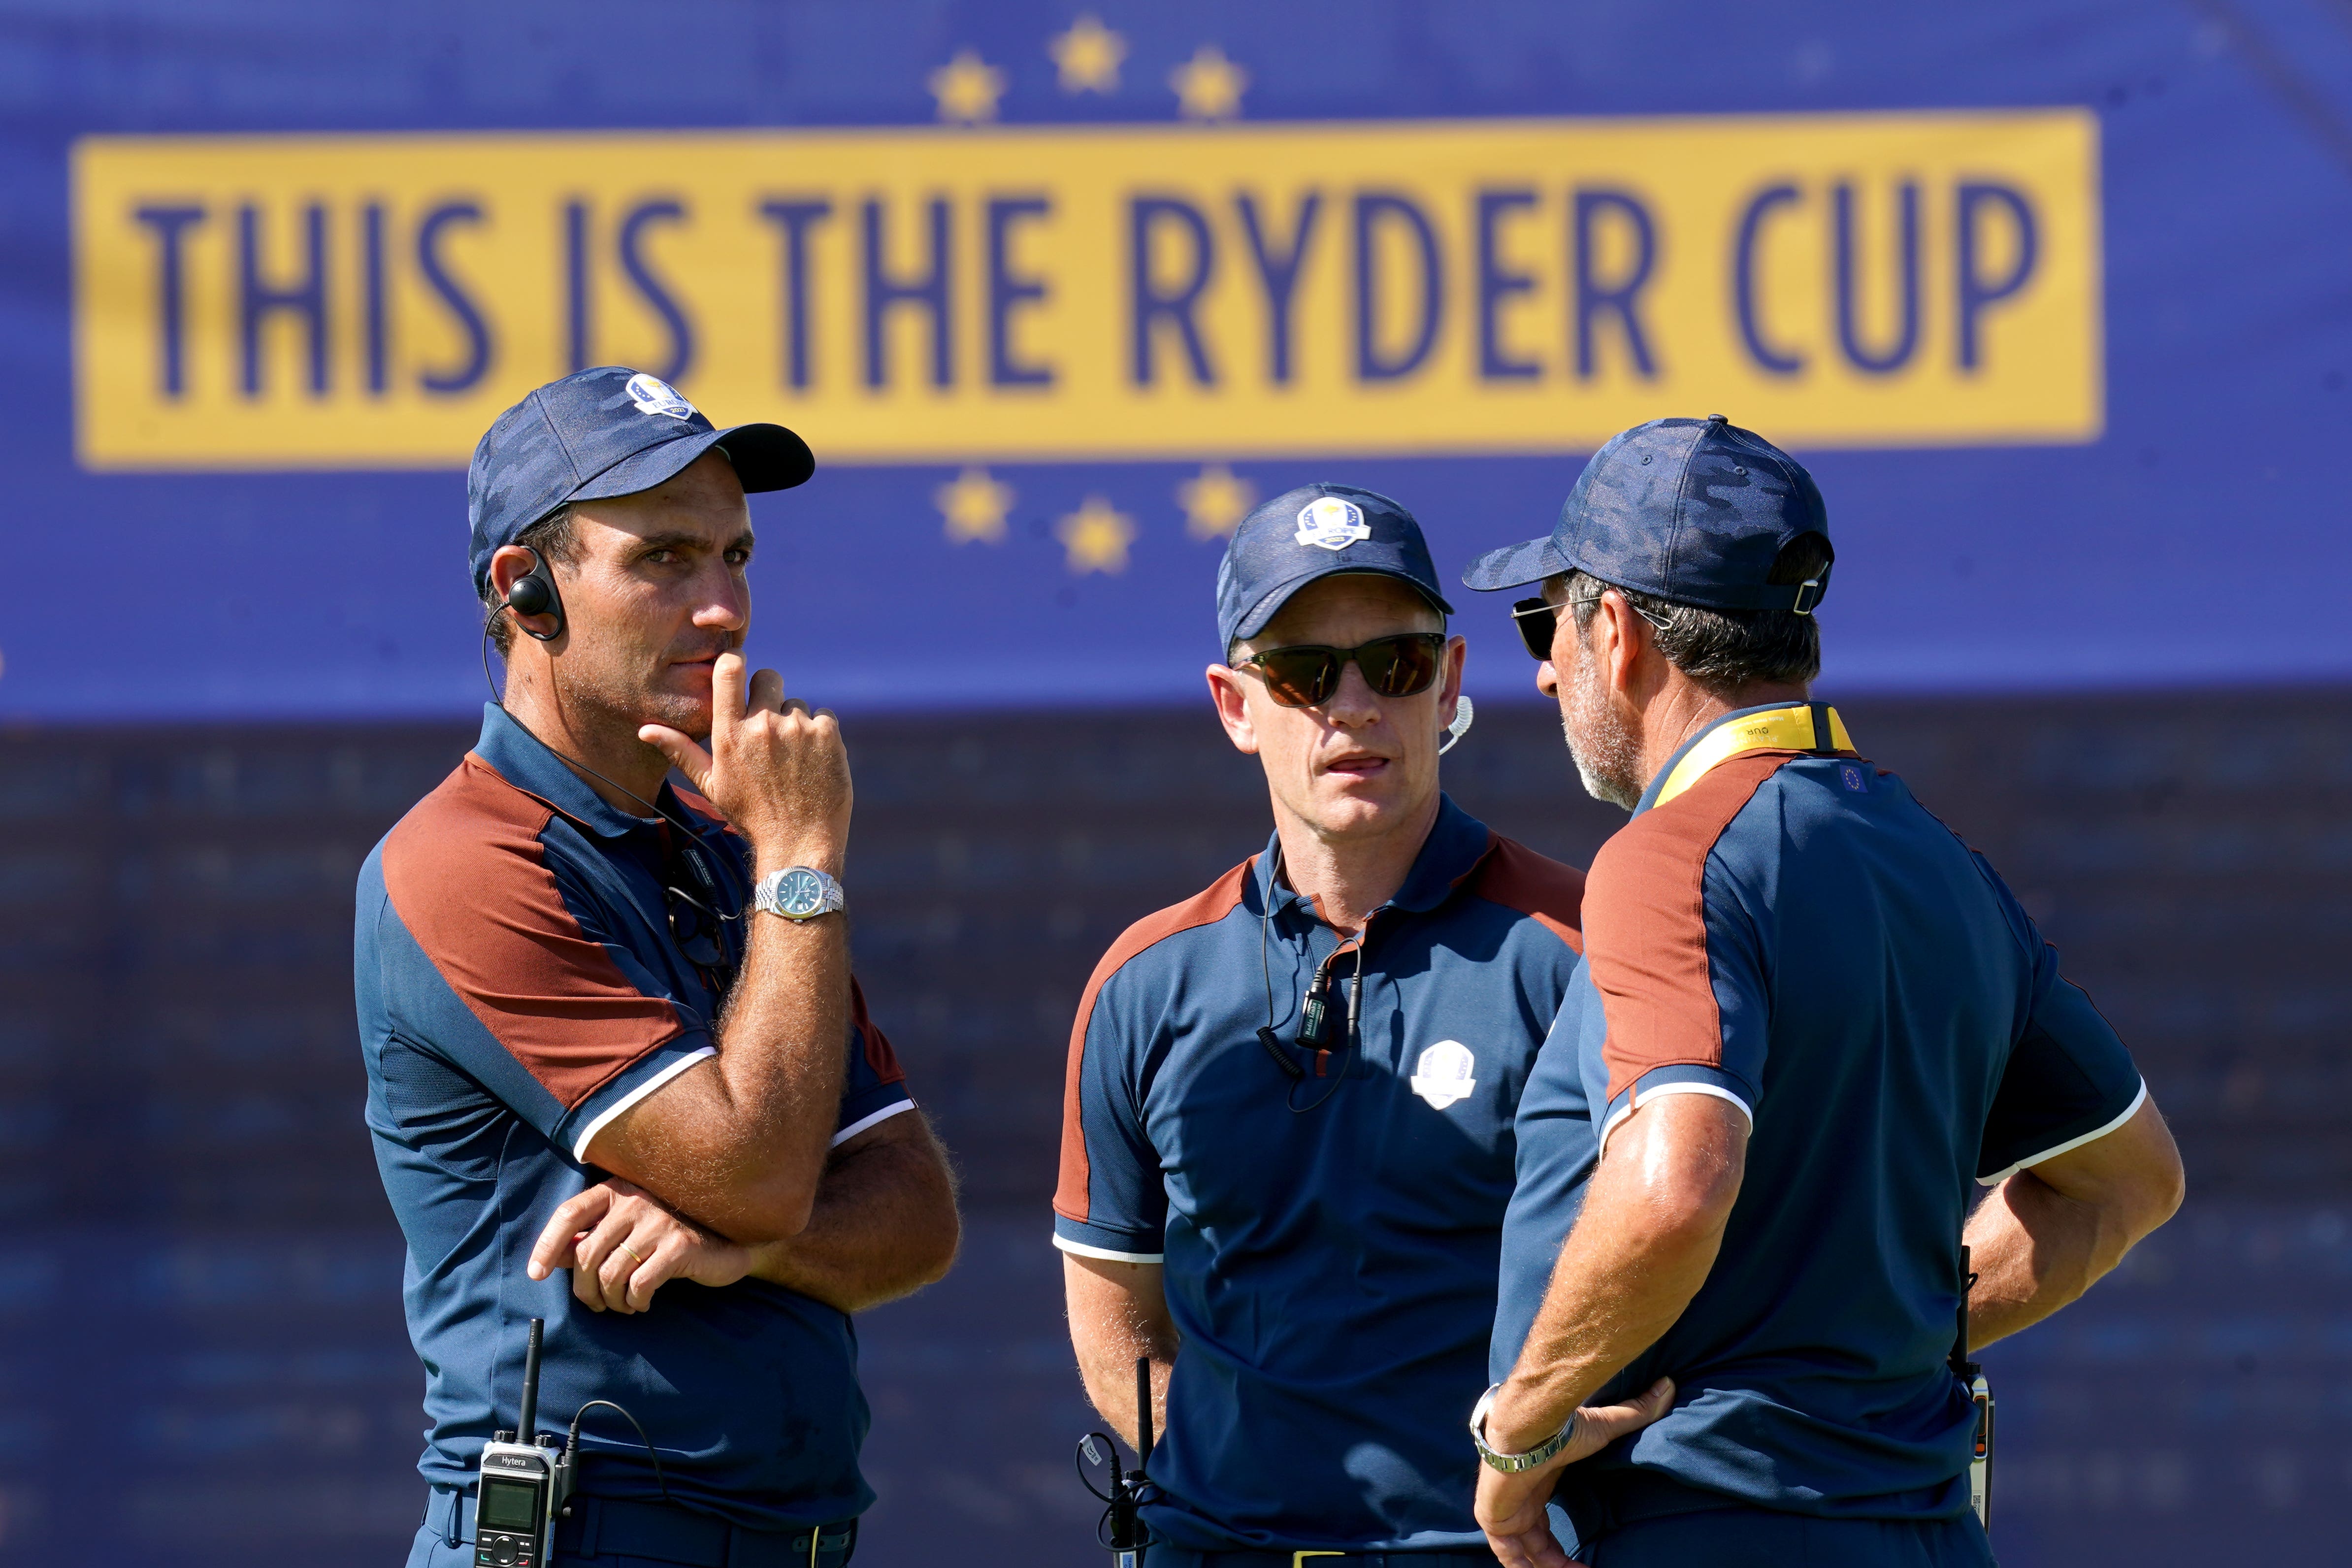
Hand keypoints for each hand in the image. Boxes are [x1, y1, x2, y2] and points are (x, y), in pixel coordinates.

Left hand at [526, 1179, 752, 1312]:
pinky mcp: (679, 1246)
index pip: (569, 1213)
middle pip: (587, 1254)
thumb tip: (558, 1258)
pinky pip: (639, 1285)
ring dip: (611, 1301)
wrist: (728, 1239)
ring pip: (611, 1274)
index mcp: (617, 1191)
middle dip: (585, 1290)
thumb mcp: (628, 1229)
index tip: (536, 1274)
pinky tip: (642, 1303)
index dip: (547, 1245)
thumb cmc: (669, 1235)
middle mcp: (636, 1201)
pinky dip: (635, 1302)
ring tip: (622, 1306)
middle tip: (596, 1305)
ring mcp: (659, 1222)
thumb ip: (593, 1238)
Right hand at [639, 651, 849, 871]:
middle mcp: (762, 724)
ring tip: (792, 759)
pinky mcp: (828, 734)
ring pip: (796, 703)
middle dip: (768, 694)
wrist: (798, 844)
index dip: (735, 661)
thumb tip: (644, 730)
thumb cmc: (751, 816)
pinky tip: (812, 761)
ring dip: (794, 723)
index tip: (739, 669)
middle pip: (768, 677)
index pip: (729, 669)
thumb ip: (681, 751)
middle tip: (769, 728)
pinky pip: (823, 715)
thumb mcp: (711, 785)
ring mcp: (797, 728)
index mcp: (729, 733)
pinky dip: (820, 733)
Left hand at [1475, 1377, 1676, 1567]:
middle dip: (1557, 1563)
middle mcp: (1517, 1501)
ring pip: (1523, 1554)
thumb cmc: (1561, 1427)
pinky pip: (1508, 1556)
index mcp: (1535, 1486)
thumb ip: (1633, 1414)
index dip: (1560, 1547)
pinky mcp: (1493, 1518)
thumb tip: (1668, 1386)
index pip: (1543, 1526)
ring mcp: (1503, 1511)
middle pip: (1535, 1544)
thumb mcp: (1603, 1427)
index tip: (1585, 1561)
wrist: (1529, 1426)